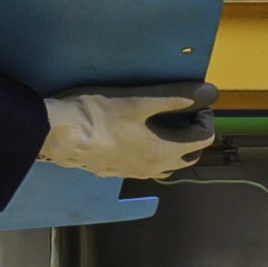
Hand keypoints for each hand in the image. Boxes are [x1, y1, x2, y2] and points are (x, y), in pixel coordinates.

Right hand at [40, 87, 216, 182]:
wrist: (56, 133)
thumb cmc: (99, 114)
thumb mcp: (140, 100)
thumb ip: (177, 97)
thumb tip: (211, 92)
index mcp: (162, 153)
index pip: (202, 139)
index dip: (205, 116)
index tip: (194, 98)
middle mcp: (151, 169)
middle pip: (187, 155)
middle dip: (192, 131)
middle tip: (182, 107)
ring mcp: (132, 173)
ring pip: (166, 163)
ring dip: (173, 144)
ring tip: (162, 120)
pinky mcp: (114, 170)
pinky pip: (145, 164)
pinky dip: (153, 150)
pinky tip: (137, 132)